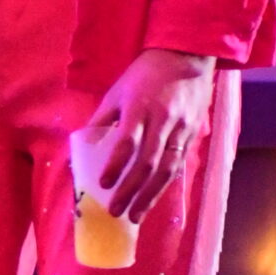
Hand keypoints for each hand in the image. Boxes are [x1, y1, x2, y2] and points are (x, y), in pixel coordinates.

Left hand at [84, 49, 217, 223]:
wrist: (186, 57)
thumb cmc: (145, 74)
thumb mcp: (118, 90)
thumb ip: (102, 118)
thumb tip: (83, 145)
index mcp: (139, 107)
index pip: (127, 141)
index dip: (116, 165)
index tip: (104, 184)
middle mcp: (162, 120)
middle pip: (148, 162)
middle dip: (131, 190)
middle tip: (117, 212)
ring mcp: (180, 129)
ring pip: (167, 169)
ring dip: (150, 196)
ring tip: (135, 216)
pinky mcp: (192, 135)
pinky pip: (178, 165)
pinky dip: (164, 185)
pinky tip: (153, 200)